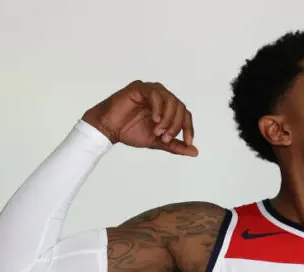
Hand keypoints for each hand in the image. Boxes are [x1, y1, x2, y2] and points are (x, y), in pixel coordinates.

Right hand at [82, 80, 196, 156]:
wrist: (108, 130)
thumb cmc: (130, 132)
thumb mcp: (157, 142)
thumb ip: (175, 145)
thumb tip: (195, 152)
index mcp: (167, 108)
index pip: (185, 115)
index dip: (189, 128)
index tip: (187, 142)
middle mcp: (161, 97)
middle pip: (180, 107)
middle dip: (176, 125)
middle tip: (165, 138)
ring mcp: (151, 91)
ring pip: (170, 100)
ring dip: (168, 118)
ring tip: (158, 132)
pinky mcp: (139, 88)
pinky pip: (155, 94)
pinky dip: (158, 108)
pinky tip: (154, 120)